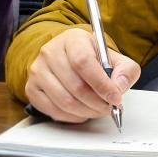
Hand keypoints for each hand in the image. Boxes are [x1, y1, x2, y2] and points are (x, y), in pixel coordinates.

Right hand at [25, 27, 139, 122]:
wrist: (68, 58)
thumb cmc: (92, 58)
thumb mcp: (114, 58)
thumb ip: (125, 71)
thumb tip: (119, 87)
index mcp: (72, 39)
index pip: (83, 62)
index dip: (101, 84)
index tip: (115, 98)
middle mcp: (49, 52)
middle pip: (75, 86)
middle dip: (98, 103)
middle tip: (109, 107)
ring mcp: (37, 70)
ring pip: (64, 101)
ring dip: (87, 112)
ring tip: (97, 109)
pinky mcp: (32, 87)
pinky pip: (53, 110)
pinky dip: (72, 117)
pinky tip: (81, 110)